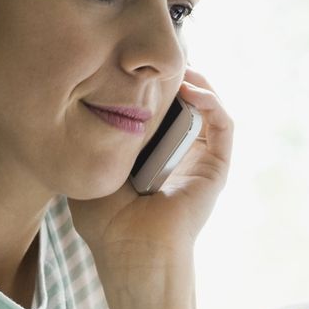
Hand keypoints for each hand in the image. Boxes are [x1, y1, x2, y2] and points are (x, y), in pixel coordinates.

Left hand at [68, 67, 231, 270]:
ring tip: (175, 66)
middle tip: (156, 55)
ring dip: (195, 82)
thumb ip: (93, 140)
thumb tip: (85, 101)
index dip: (149, 85)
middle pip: (183, 103)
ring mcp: (199, 160)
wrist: (134, 253)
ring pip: (207, 107)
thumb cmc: (107, 224)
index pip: (156, 111)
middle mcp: (178, 156)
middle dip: (172, 76)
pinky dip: (212, 101)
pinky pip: (223, 124)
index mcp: (150, 157)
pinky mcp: (216, 167)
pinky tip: (192, 89)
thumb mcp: (91, 170)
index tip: (132, 61)